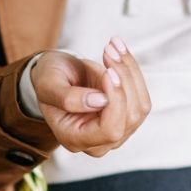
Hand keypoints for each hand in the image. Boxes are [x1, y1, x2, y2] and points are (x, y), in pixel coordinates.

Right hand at [31, 37, 150, 156]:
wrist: (57, 76)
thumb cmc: (49, 80)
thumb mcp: (48, 84)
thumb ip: (67, 97)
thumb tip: (100, 101)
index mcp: (74, 139)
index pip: (109, 130)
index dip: (115, 100)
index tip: (108, 71)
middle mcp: (98, 143)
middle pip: (129, 118)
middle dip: (123, 80)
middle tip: (107, 49)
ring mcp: (115, 133)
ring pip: (140, 107)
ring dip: (129, 72)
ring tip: (111, 47)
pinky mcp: (127, 119)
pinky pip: (142, 98)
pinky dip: (134, 72)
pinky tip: (119, 54)